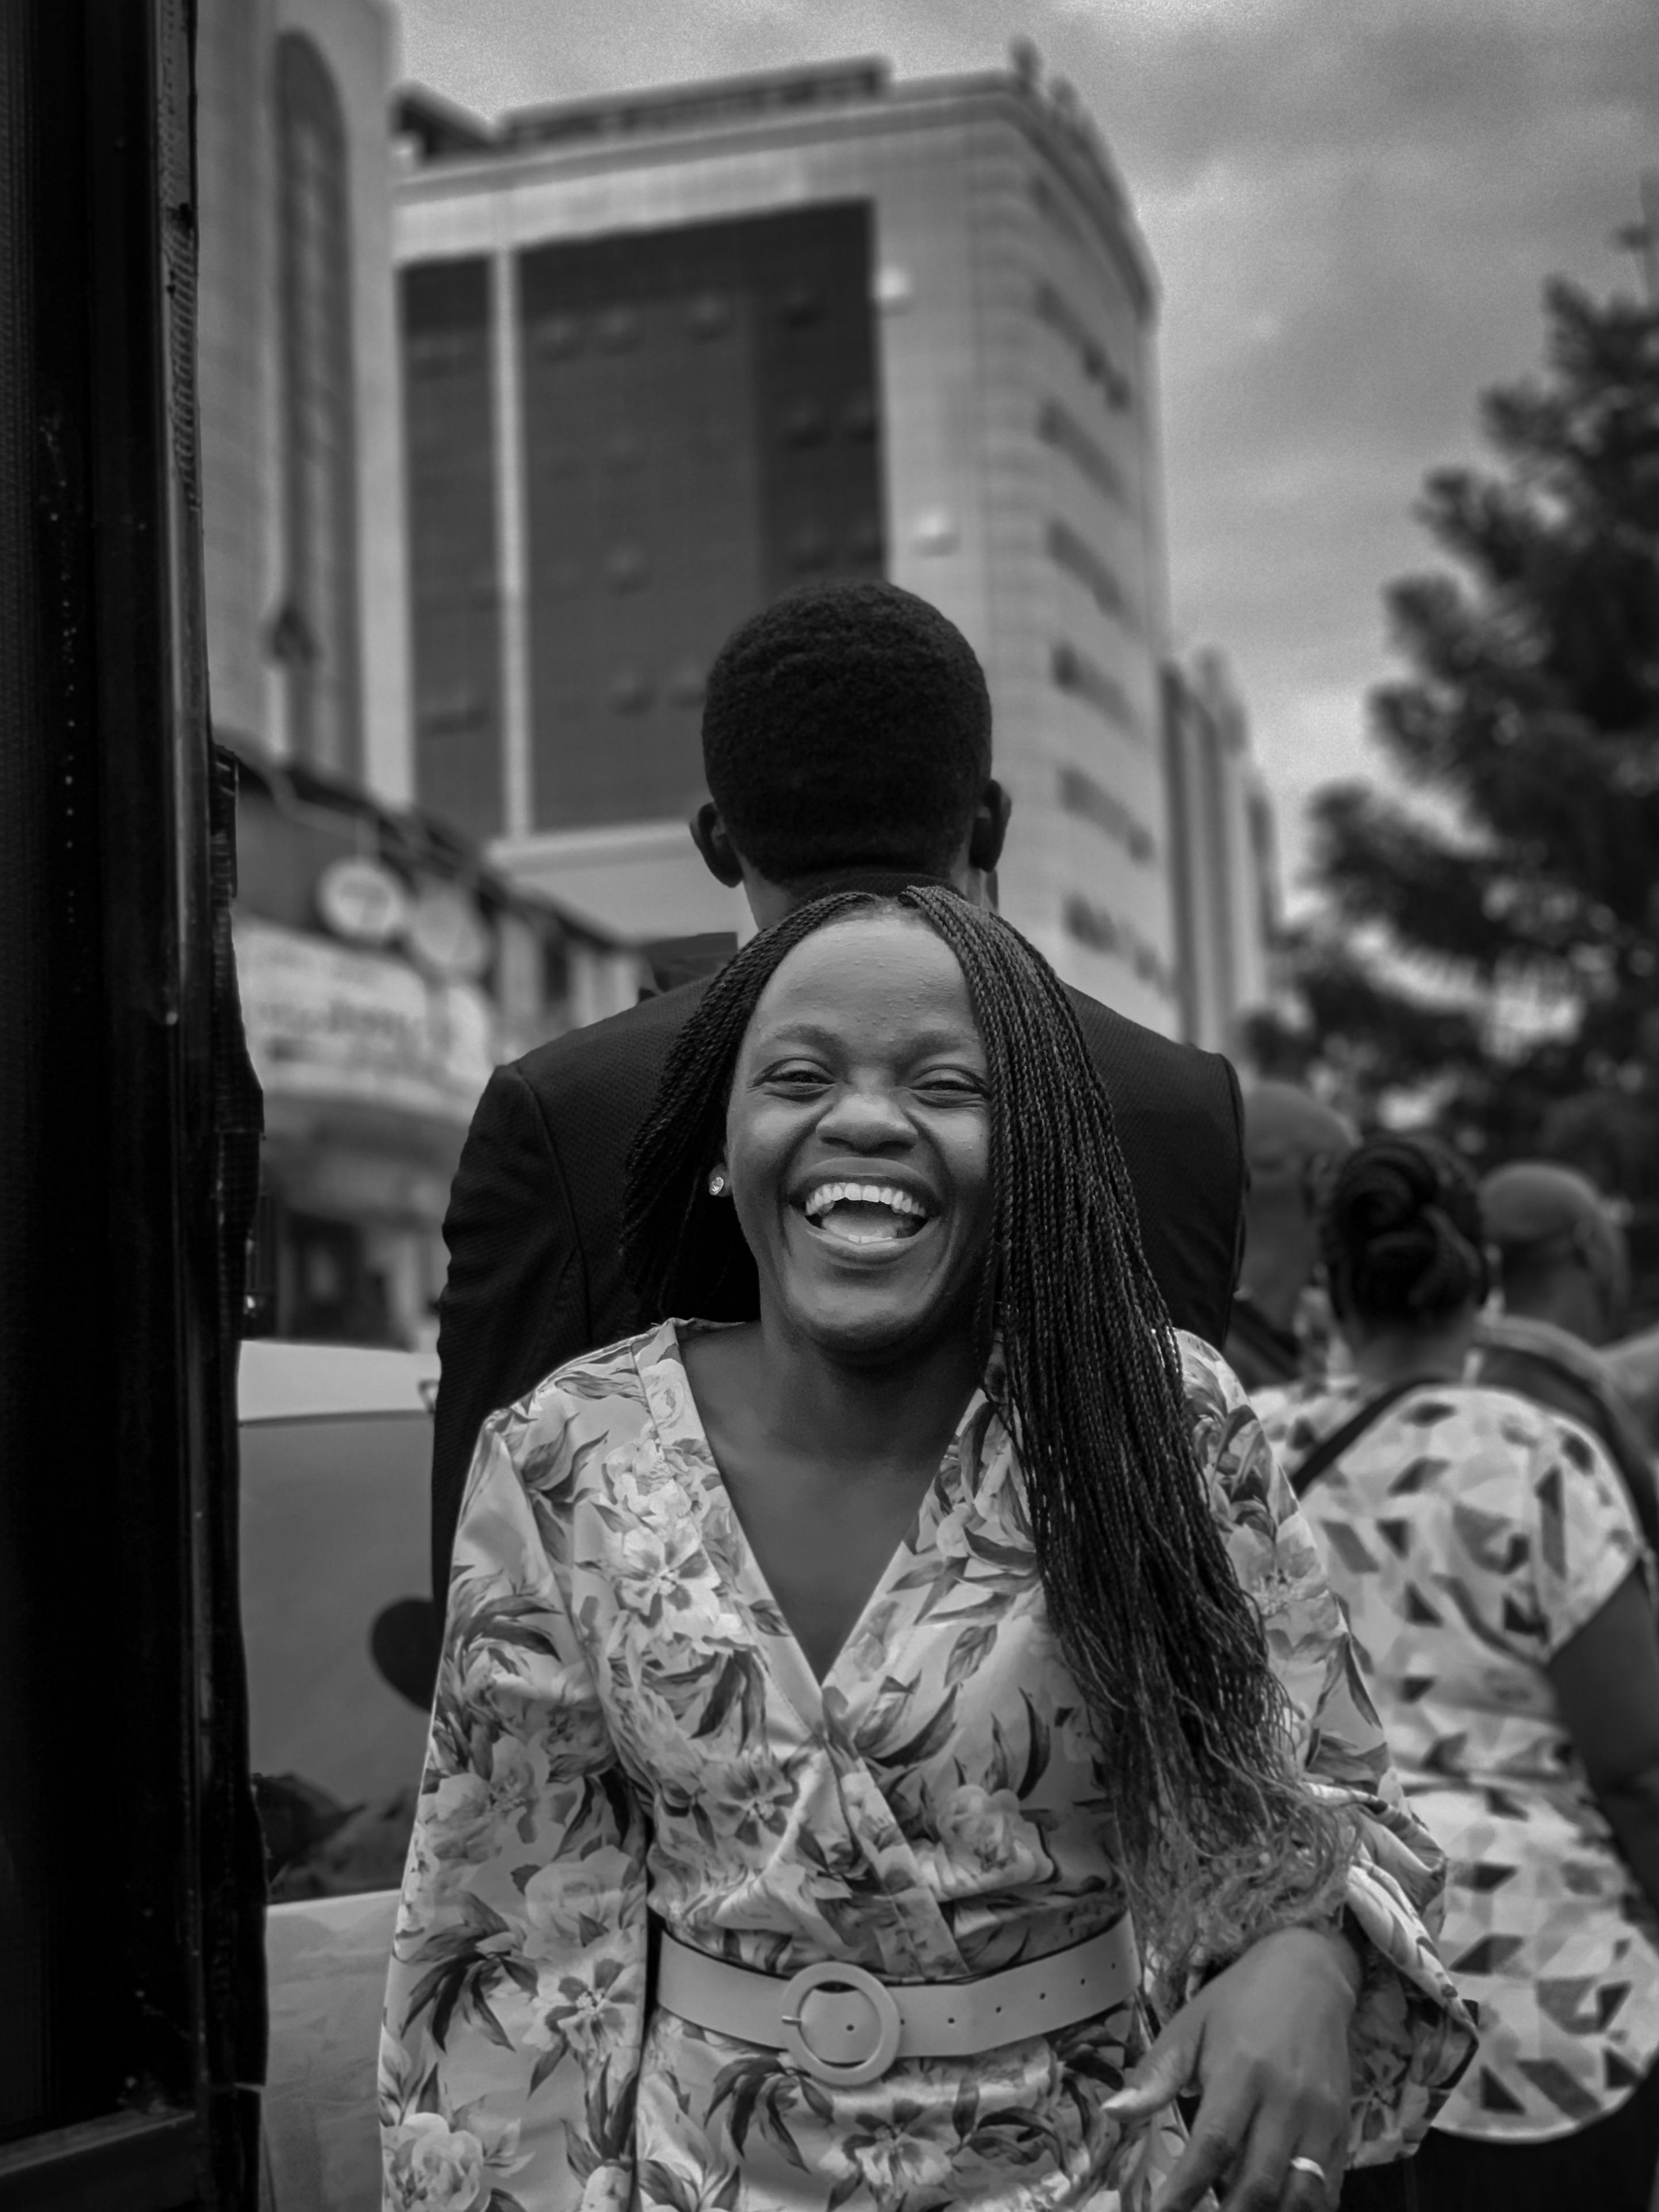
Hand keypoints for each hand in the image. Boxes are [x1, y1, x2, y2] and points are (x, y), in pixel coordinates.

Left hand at [1101, 1924, 1359, 2210]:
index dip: (1186, 2189)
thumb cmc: (1239, 2001)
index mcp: (1241, 2072)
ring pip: (1299, 2196)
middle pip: (1258, 2182)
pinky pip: (1328, 2190)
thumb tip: (1112, 2114)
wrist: (1310, 1973)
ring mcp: (1320, 2120)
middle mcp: (1285, 2101)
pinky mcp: (1343, 2130)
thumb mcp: (1190, 2026)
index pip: (1212, 2144)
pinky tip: (1274, 2211)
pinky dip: (1303, 2211)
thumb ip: (1155, 2075)